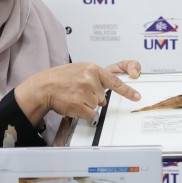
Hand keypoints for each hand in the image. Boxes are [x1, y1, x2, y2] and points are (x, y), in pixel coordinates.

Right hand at [14, 62, 141, 123]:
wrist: (45, 86)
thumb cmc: (62, 78)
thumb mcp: (81, 71)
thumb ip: (96, 80)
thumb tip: (104, 97)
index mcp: (92, 69)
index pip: (114, 80)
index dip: (127, 90)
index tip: (136, 96)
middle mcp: (89, 79)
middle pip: (103, 97)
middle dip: (93, 97)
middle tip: (79, 91)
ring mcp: (84, 91)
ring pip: (96, 105)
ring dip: (86, 104)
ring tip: (74, 96)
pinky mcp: (79, 103)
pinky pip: (90, 113)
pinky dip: (82, 112)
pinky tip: (73, 103)